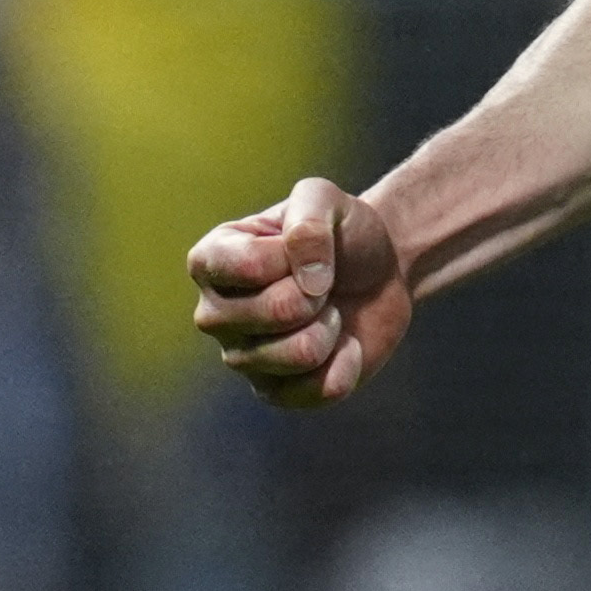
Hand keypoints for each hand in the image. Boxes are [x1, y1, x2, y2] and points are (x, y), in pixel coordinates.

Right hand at [187, 175, 410, 407]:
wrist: (379, 271)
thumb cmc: (341, 231)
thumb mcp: (326, 198)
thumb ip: (309, 220)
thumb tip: (308, 280)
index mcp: (210, 260)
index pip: (249, 265)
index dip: (296, 254)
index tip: (309, 246)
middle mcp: (213, 313)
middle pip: (275, 312)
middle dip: (318, 292)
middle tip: (322, 283)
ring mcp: (239, 357)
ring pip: (299, 353)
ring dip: (332, 327)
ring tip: (328, 311)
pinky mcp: (273, 391)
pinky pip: (316, 389)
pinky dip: (346, 362)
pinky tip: (342, 344)